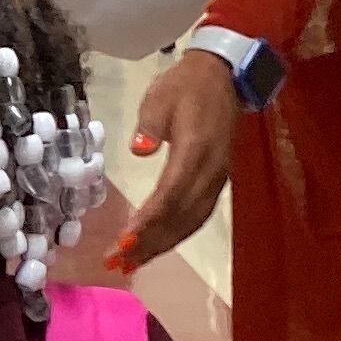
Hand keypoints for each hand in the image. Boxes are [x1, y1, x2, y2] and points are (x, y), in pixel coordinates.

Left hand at [109, 53, 236, 270]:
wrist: (222, 77)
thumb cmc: (184, 85)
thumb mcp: (160, 97)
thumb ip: (150, 126)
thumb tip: (139, 151)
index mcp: (195, 151)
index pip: (169, 196)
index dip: (147, 222)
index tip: (123, 241)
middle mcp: (210, 172)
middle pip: (179, 217)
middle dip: (149, 243)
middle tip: (118, 262)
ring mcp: (217, 178)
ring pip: (190, 221)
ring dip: (162, 244)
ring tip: (133, 263)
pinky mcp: (217, 181)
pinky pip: (198, 215)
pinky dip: (177, 234)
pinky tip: (158, 245)